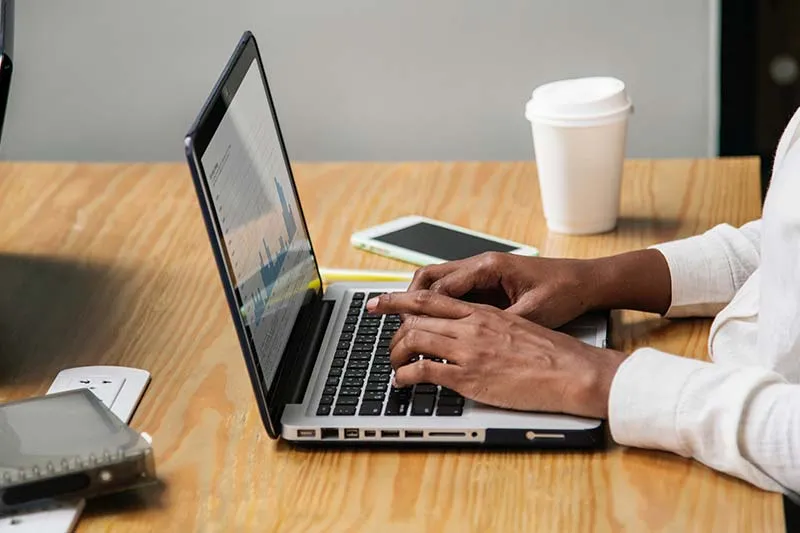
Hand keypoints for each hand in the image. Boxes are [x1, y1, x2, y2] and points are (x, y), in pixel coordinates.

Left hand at [367, 291, 626, 418]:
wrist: (572, 370)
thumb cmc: (552, 353)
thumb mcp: (518, 326)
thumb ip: (491, 326)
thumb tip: (474, 332)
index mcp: (483, 312)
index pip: (432, 298)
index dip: (401, 299)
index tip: (383, 301)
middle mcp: (471, 325)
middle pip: (416, 316)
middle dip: (390, 322)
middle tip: (380, 330)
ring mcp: (468, 350)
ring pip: (415, 339)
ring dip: (396, 351)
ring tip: (393, 362)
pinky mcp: (470, 376)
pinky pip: (424, 370)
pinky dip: (405, 375)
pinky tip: (402, 381)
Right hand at [408, 252, 598, 327]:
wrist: (586, 281)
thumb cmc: (563, 292)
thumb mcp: (531, 314)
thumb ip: (498, 325)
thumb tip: (468, 345)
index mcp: (488, 267)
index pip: (439, 286)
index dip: (416, 306)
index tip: (401, 325)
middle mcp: (480, 265)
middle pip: (429, 277)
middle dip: (406, 297)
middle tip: (385, 313)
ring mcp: (482, 273)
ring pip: (437, 283)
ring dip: (419, 301)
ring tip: (401, 322)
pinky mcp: (488, 283)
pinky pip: (453, 292)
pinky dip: (437, 305)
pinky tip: (430, 324)